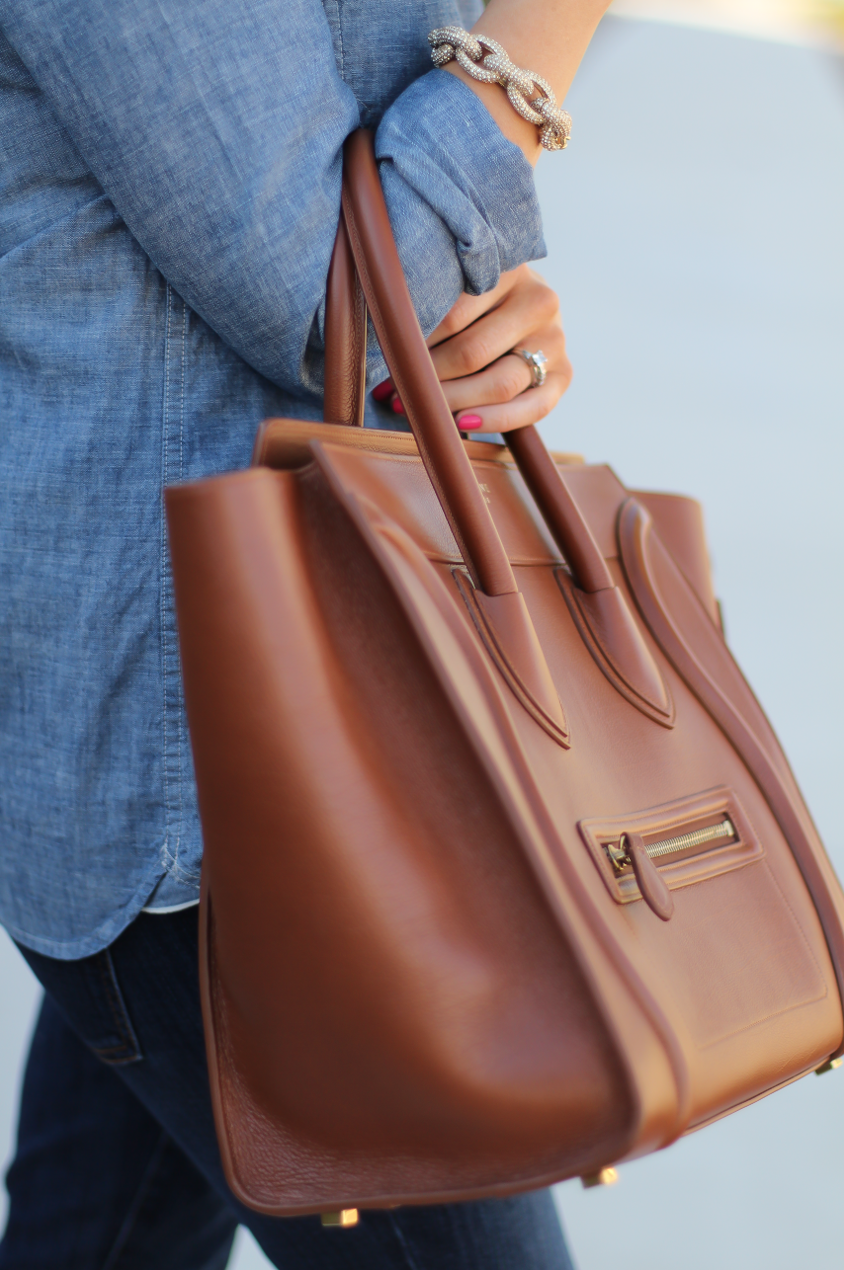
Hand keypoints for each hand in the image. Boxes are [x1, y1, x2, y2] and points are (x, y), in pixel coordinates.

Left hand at [373, 264, 571, 432]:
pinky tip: (464, 425)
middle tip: (393, 392)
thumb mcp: (457, 281)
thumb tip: (387, 337)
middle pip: (472, 353)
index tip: (387, 360)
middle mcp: (539, 301)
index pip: (453, 316)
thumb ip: (434, 298)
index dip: (416, 343)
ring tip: (420, 409)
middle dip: (429, 378)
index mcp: (509, 269)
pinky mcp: (564, 373)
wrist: (523, 305)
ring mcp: (555, 339)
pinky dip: (495, 420)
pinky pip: (533, 408)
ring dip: (453, 401)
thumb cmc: (474, 297)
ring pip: (499, 384)